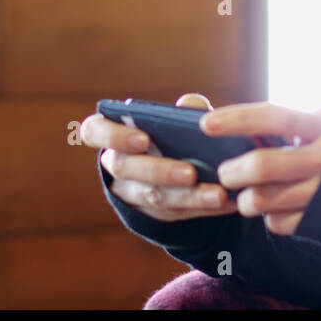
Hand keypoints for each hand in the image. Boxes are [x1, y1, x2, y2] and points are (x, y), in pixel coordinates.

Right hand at [80, 92, 237, 221]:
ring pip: (152, 197)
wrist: (180, 164)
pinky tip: (228, 202)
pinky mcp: (153, 214)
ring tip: (218, 194)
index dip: (114, 136)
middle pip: (125, 168)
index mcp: (113, 133)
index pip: (93, 131)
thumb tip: (190, 106)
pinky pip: (175, 212)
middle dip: (159, 170)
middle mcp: (116, 164)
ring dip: (188, 196)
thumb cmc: (175, 132)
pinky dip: (203, 207)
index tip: (143, 140)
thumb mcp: (180, 119)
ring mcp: (132, 192)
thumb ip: (184, 111)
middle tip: (190, 173)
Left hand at [199, 102, 320, 235]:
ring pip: (261, 200)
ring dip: (244, 199)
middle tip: (224, 172)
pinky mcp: (319, 220)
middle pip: (262, 166)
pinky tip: (275, 205)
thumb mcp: (314, 125)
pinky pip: (276, 222)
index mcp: (320, 125)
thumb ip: (272, 123)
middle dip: (232, 171)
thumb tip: (208, 114)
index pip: (275, 118)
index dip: (238, 119)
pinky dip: (268, 216)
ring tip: (247, 192)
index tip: (206, 123)